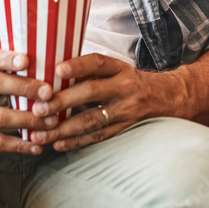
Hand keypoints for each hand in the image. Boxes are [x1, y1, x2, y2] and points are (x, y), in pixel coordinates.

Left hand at [27, 53, 183, 152]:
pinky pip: (99, 137)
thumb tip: (53, 73)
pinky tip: (59, 145)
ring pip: (92, 119)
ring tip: (40, 133)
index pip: (98, 62)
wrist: (169, 97)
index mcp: (120, 68)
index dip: (78, 65)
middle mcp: (125, 87)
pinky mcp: (125, 129)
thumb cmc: (134, 81)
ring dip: (63, 128)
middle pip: (92, 91)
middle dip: (63, 101)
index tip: (57, 70)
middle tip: (38, 108)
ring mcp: (126, 110)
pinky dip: (77, 142)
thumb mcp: (119, 69)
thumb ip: (93, 71)